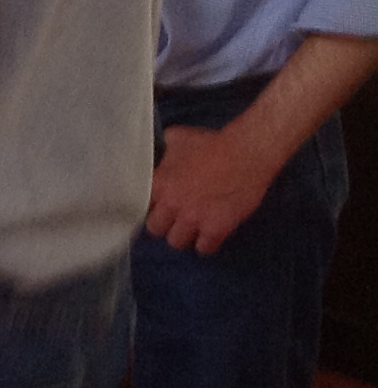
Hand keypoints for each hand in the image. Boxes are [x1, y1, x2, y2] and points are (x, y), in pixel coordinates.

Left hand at [146, 124, 277, 254]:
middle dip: (164, 227)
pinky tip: (209, 240)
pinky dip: (207, 247)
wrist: (245, 153)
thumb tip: (164, 142)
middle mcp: (171, 204)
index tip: (158, 210)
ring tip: (191, 234)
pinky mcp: (216, 229)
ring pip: (177, 243)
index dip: (151, 209)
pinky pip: (205, 249)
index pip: (141, 206)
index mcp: (160, 183)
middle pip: (155, 229)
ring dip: (184, 239)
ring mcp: (193, 218)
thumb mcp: (181, 138)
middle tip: (174, 224)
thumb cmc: (214, 144)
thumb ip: (167, 146)